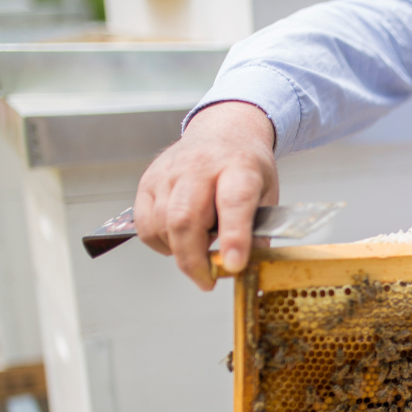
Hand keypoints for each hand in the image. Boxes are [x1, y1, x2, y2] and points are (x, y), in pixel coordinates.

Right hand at [134, 101, 278, 289]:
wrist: (224, 131)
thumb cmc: (245, 166)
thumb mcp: (267, 193)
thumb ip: (259, 231)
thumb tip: (249, 268)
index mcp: (238, 167)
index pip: (234, 203)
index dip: (233, 237)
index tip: (233, 265)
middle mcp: (200, 167)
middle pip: (186, 218)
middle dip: (194, 259)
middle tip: (207, 281)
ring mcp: (169, 173)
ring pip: (161, 224)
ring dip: (178, 252)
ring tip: (198, 256)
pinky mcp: (148, 181)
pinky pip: (144, 224)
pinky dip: (159, 243)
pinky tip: (178, 242)